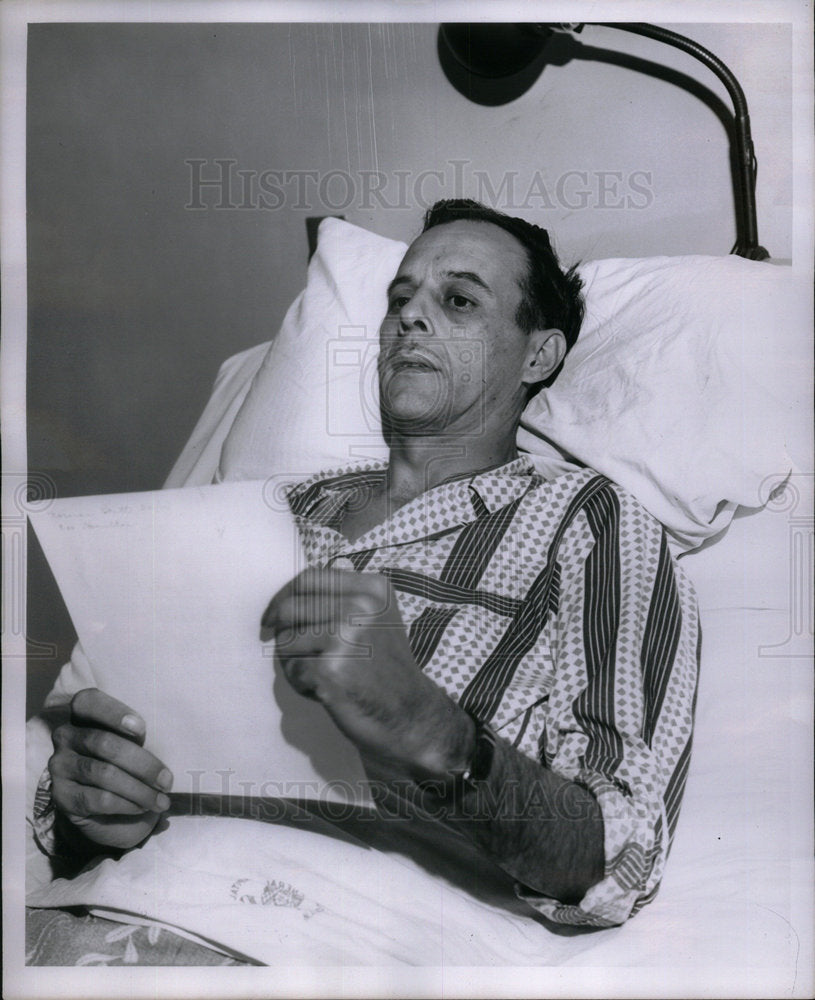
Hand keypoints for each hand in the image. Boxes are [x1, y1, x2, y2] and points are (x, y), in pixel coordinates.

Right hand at [48, 688, 172, 850]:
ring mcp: (60, 766)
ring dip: (139, 790)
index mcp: (82, 715)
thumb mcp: (134, 745)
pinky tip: (142, 807)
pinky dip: (126, 804)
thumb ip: (139, 737)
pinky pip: (99, 799)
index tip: (141, 729)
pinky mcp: (62, 796)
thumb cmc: (128, 766)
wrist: (109, 811)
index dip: (113, 712)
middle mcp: (65, 736)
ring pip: (104, 774)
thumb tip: (170, 741)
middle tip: (167, 780)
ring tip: (161, 800)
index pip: (87, 701)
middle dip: (142, 763)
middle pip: (104, 743)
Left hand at [262, 568, 472, 779]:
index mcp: (372, 590)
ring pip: (286, 641)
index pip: (309, 578)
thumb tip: (292, 590)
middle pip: (290, 608)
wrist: (408, 715)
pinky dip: (301, 684)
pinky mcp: (331, 668)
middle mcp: (360, 607)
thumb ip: (341, 599)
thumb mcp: (375, 620)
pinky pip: (292, 670)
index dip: (283, 596)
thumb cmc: (383, 669)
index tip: (273, 617)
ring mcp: (345, 637)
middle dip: (283, 633)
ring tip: (322, 676)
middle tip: (294, 654)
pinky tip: (326, 692)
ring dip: (293, 663)